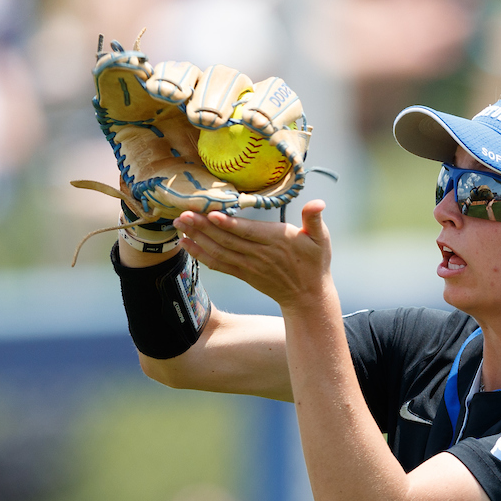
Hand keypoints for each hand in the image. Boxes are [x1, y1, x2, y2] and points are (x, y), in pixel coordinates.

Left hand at [175, 201, 331, 311]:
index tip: (211, 214)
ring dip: (197, 238)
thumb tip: (318, 203)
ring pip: (219, 251)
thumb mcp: (321, 239)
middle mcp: (259, 255)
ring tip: (179, 225)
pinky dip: (201, 255)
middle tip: (182, 214)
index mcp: (276, 242)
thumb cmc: (314, 264)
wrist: (307, 297)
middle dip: (202, 227)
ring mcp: (249, 266)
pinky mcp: (243, 274)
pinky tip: (186, 244)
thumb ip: (315, 219)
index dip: (229, 225)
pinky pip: (219, 264)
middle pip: (227, 240)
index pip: (249, 232)